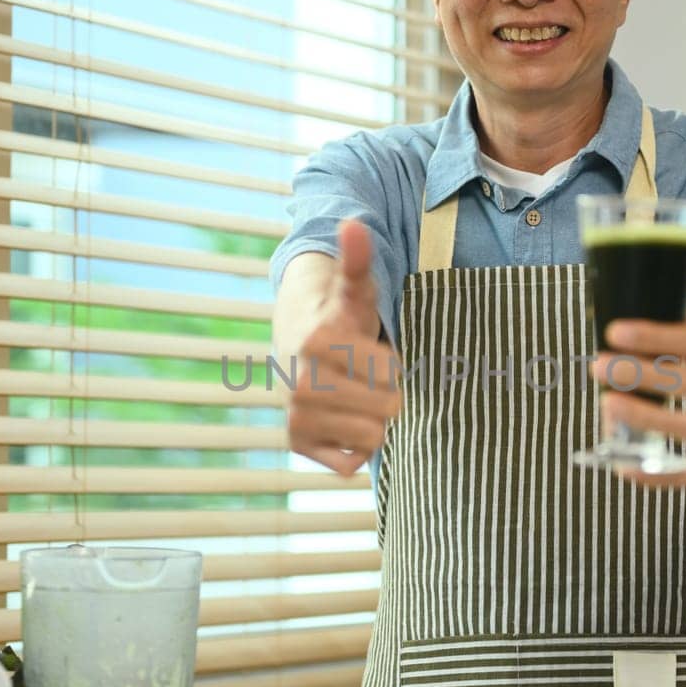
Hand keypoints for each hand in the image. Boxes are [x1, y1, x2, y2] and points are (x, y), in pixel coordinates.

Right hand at [287, 220, 400, 475]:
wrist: (298, 346)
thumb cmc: (339, 318)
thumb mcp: (354, 289)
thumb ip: (357, 259)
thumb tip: (354, 224)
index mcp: (316, 343)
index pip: (390, 375)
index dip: (390, 363)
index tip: (368, 349)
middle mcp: (299, 383)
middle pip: (387, 409)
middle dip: (385, 393)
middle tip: (364, 376)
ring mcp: (295, 417)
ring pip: (372, 437)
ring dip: (372, 419)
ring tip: (353, 396)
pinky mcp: (297, 445)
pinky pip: (352, 462)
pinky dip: (355, 446)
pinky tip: (341, 421)